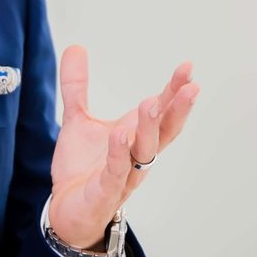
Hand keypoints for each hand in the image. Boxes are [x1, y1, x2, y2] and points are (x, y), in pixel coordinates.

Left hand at [47, 45, 199, 248]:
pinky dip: (119, 154)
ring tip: (151, 103)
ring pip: (144, 152)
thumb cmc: (82, 168)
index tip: (188, 69)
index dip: (175, 91)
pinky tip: (120, 135)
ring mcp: (124, 175)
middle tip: (190, 86)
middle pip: (165, 131)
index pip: (162, 111)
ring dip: (150, 128)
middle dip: (178, 109)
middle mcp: (137, 155)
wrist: (66, 210)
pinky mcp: (104, 192)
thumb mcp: (77, 120)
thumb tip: (75, 47)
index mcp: (135, 136)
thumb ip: (77, 86)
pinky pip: (115, 172)